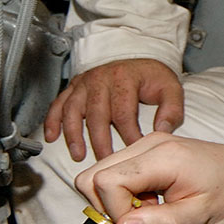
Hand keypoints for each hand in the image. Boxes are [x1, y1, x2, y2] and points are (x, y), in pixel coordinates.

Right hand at [44, 59, 183, 161]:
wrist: (139, 61)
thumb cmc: (153, 78)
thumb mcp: (171, 88)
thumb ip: (172, 110)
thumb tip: (162, 131)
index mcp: (126, 78)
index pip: (124, 112)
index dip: (128, 135)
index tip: (134, 152)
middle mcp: (102, 78)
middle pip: (97, 114)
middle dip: (100, 141)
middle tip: (106, 162)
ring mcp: (85, 82)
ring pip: (73, 110)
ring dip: (73, 135)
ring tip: (79, 155)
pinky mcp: (74, 86)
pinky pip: (58, 103)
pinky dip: (52, 120)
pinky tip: (52, 138)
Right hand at [75, 132, 223, 223]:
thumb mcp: (200, 217)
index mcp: (163, 155)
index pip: (104, 182)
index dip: (114, 212)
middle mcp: (152, 142)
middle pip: (93, 174)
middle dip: (107, 206)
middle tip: (144, 218)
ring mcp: (151, 143)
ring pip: (102, 173)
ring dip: (117, 200)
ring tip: (153, 208)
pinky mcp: (153, 150)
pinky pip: (119, 171)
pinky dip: (126, 192)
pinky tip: (155, 200)